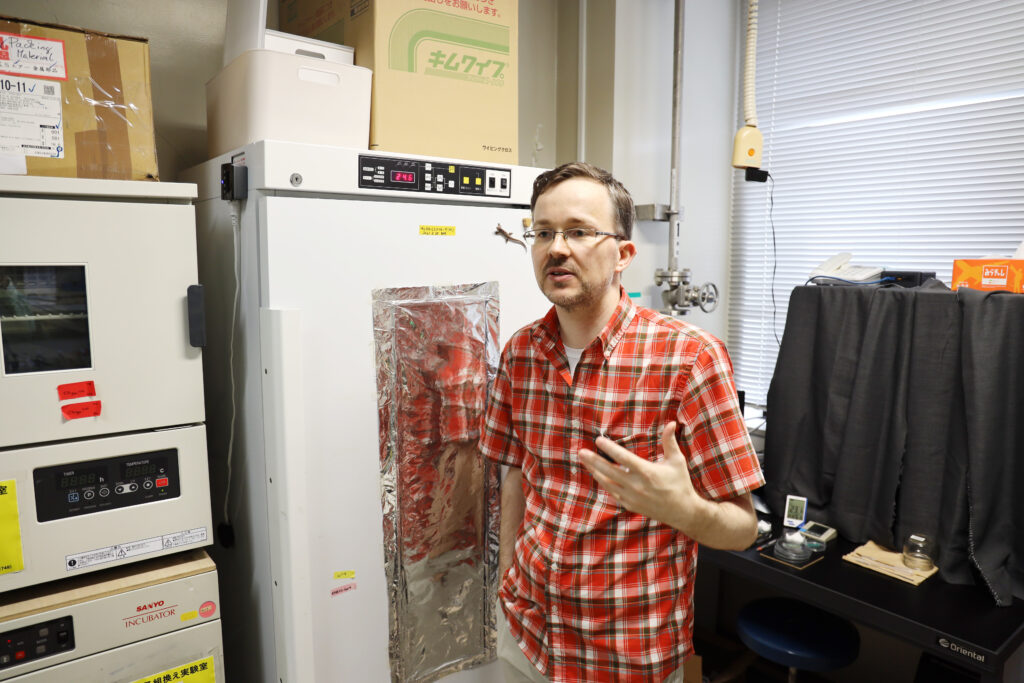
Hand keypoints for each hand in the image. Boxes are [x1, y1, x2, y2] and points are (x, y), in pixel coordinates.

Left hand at [579, 422, 708, 531]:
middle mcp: (636, 485)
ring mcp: (631, 497)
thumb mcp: (677, 461)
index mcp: (647, 472)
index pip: (623, 458)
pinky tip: (597, 474)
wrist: (682, 512)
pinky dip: (604, 483)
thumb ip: (670, 442)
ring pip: (607, 483)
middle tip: (581, 452)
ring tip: (585, 461)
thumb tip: (671, 423)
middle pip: (609, 471)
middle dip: (593, 461)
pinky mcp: (629, 505)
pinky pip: (612, 492)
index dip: (609, 448)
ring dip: (595, 471)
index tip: (598, 440)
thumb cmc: (680, 484)